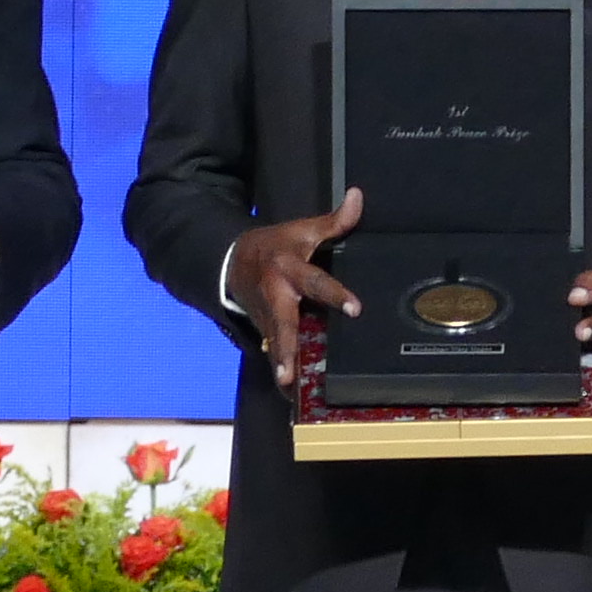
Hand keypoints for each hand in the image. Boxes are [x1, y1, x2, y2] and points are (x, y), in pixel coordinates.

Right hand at [229, 187, 366, 393]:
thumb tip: (358, 197)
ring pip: (275, 342)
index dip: (335, 293)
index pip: (316, 281)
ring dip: (281, 365)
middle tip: (293, 370)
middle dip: (287, 346)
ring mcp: (267, 315)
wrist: (233, 261)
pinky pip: (275, 351)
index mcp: (288, 268)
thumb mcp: (302, 230)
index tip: (354, 308)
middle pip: (283, 323)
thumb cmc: (277, 245)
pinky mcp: (264, 328)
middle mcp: (276, 295)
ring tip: (288, 388)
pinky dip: (281, 371)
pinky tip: (289, 395)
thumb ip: (334, 221)